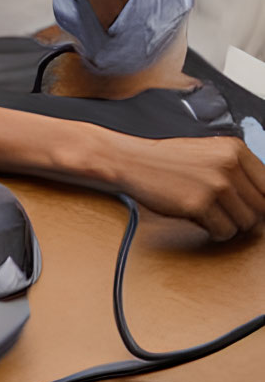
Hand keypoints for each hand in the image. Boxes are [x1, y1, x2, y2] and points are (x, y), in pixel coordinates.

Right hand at [105, 135, 264, 240]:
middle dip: (246, 216)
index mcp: (234, 149)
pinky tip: (201, 220)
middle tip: (228, 214)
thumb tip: (261, 199)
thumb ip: (236, 169)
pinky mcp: (199, 204)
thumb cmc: (165, 160)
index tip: (250, 208)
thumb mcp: (207, 153)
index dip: (260, 202)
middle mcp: (228, 165)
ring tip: (212, 216)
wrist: (130, 161)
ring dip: (230, 225)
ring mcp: (215, 185)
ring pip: (246, 222)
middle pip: (261, 207)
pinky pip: (223, 231)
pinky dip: (214, 232)